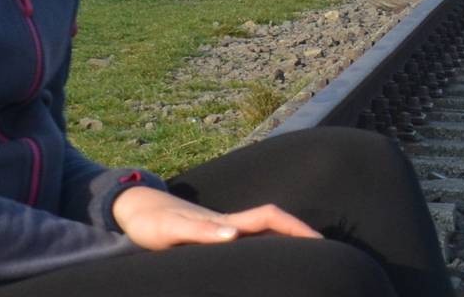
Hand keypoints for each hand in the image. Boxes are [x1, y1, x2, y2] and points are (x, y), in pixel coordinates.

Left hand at [110, 185, 317, 250]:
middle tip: (326, 253)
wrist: (136, 207)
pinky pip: (249, 237)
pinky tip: (271, 256)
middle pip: (274, 222)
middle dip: (301, 233)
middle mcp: (229, 223)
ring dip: (287, 239)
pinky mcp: (214, 233)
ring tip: (308, 256)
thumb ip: (202, 232)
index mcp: (225, 223)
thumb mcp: (173, 230)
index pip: (270, 218)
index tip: (318, 240)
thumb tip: (236, 235)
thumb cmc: (152, 222)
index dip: (295, 227)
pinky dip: (268, 243)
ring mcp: (223, 227)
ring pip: (264, 230)